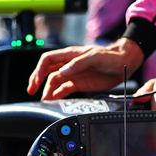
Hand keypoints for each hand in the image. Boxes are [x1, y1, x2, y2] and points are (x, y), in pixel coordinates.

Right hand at [28, 39, 143, 99]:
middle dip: (36, 79)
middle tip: (31, 90)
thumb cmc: (111, 56)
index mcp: (71, 55)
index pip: (48, 60)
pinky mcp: (79, 83)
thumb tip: (62, 72)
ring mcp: (73, 74)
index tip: (37, 81)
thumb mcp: (96, 57)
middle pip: (46, 70)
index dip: (39, 70)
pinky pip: (64, 89)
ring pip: (54, 81)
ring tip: (43, 99)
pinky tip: (51, 100)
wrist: (125, 63)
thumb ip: (78, 63)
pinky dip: (56, 95)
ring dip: (47, 90)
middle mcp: (69, 64)